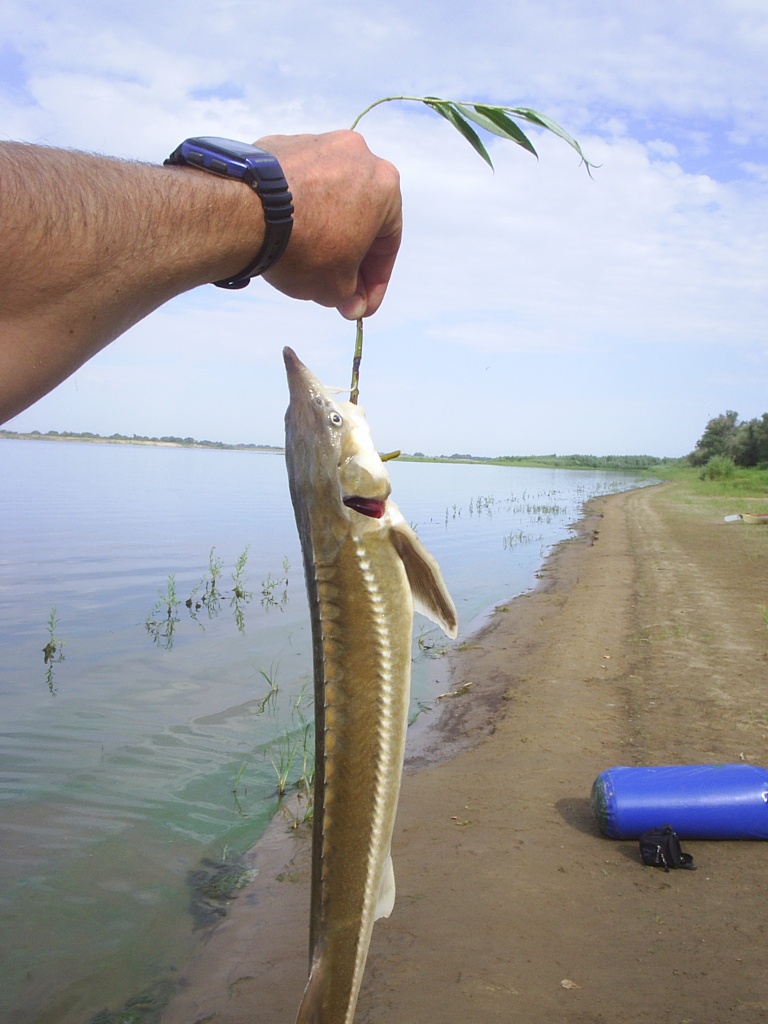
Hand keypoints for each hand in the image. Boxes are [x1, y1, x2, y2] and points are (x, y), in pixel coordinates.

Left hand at [256, 131, 401, 317]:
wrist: (248, 212)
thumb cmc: (305, 246)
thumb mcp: (336, 286)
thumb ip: (350, 295)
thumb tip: (351, 301)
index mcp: (385, 186)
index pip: (387, 244)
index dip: (374, 283)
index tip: (361, 303)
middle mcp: (357, 155)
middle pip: (360, 216)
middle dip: (349, 255)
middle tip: (337, 287)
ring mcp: (317, 144)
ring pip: (329, 196)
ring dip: (324, 229)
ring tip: (307, 260)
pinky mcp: (282, 144)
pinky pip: (298, 184)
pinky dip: (296, 209)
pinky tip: (284, 234)